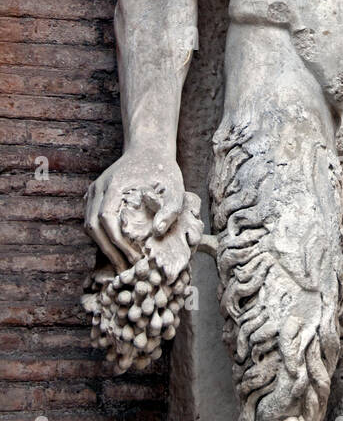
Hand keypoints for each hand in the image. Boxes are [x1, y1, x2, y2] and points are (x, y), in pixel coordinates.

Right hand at [85, 147, 184, 271]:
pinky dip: (101, 237)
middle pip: (93, 226)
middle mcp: (98, 189)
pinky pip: (91, 220)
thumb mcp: (175, 188)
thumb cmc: (163, 170)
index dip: (118, 244)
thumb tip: (157, 233)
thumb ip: (170, 209)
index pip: (107, 220)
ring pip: (89, 225)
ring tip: (121, 265)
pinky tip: (116, 250)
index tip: (134, 260)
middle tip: (126, 271)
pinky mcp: (95, 196)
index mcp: (113, 185)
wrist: (149, 149)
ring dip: (103, 246)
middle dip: (108, 251)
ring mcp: (94, 192)